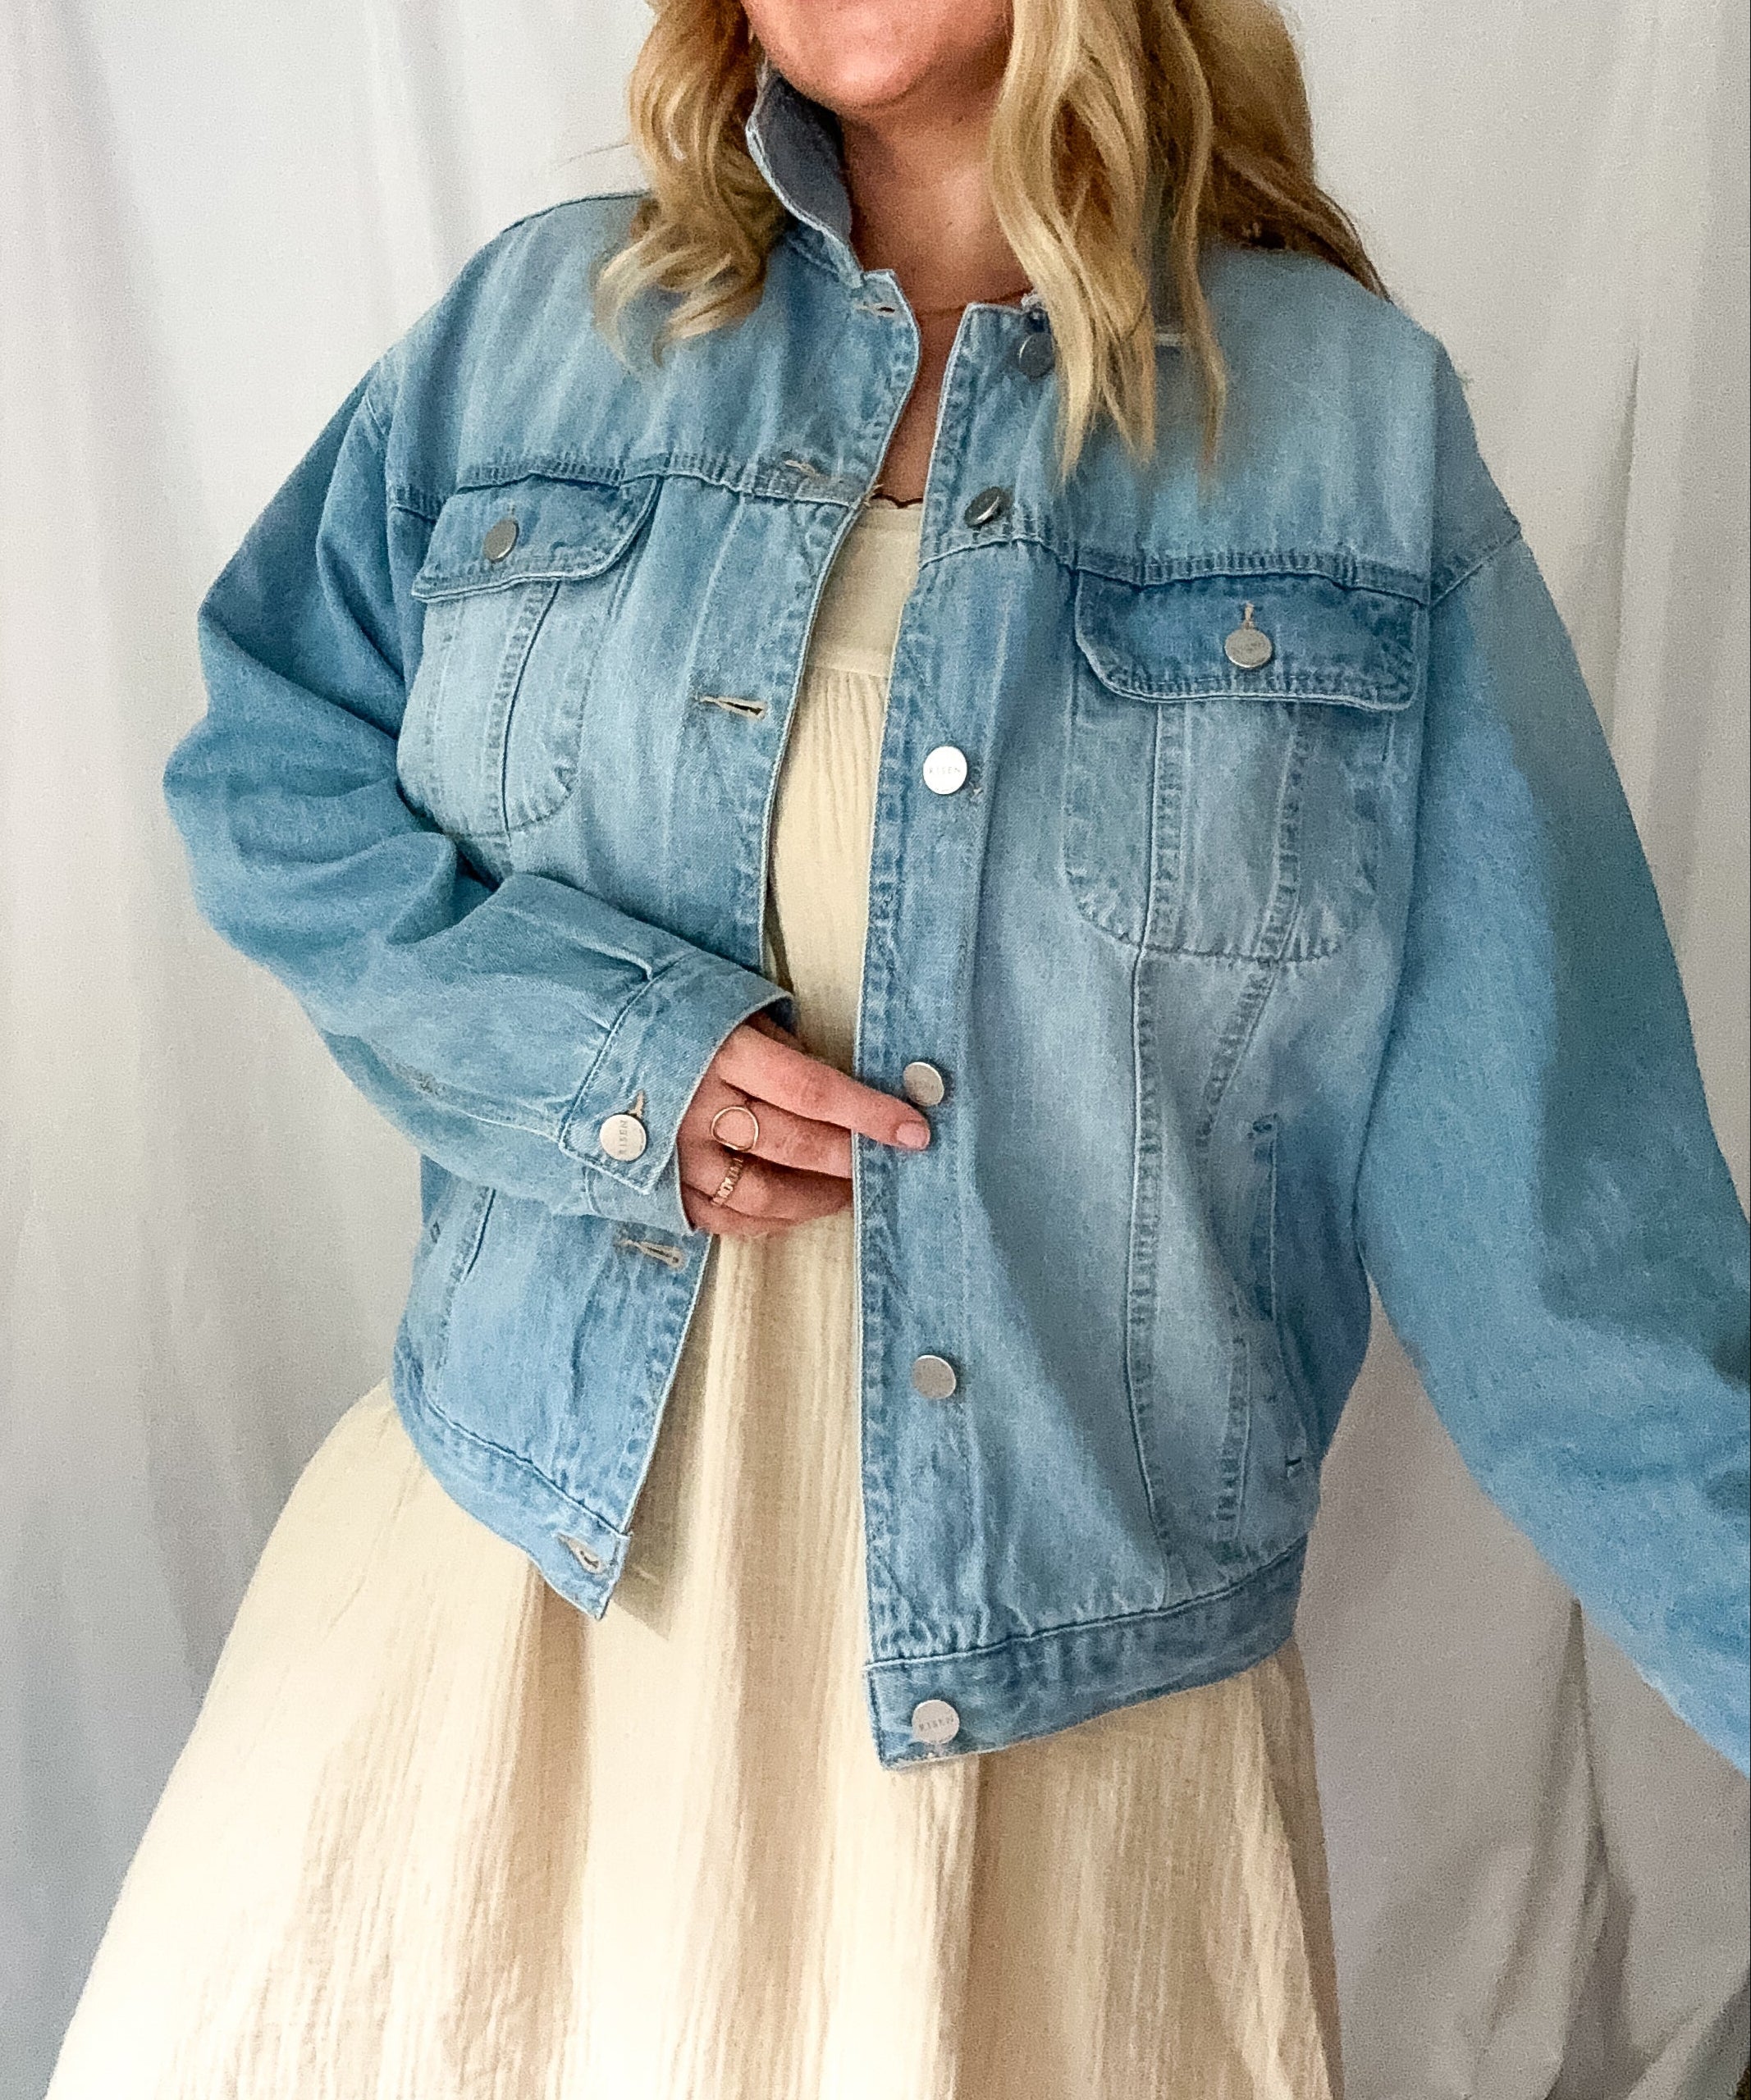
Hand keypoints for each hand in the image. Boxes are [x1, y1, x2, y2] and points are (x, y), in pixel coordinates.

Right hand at [677, 1011, 930, 1237]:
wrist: (566, 1035)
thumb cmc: (659, 1012)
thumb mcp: (723, 1007)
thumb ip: (777, 1048)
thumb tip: (834, 1091)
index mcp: (720, 1050)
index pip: (811, 1089)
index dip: (866, 1113)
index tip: (914, 1130)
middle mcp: (696, 1105)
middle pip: (791, 1146)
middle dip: (847, 1161)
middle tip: (882, 1165)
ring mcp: (672, 1153)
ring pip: (758, 1196)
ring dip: (812, 1201)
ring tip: (844, 1194)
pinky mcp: (653, 1186)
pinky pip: (718, 1219)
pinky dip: (762, 1223)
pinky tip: (788, 1213)